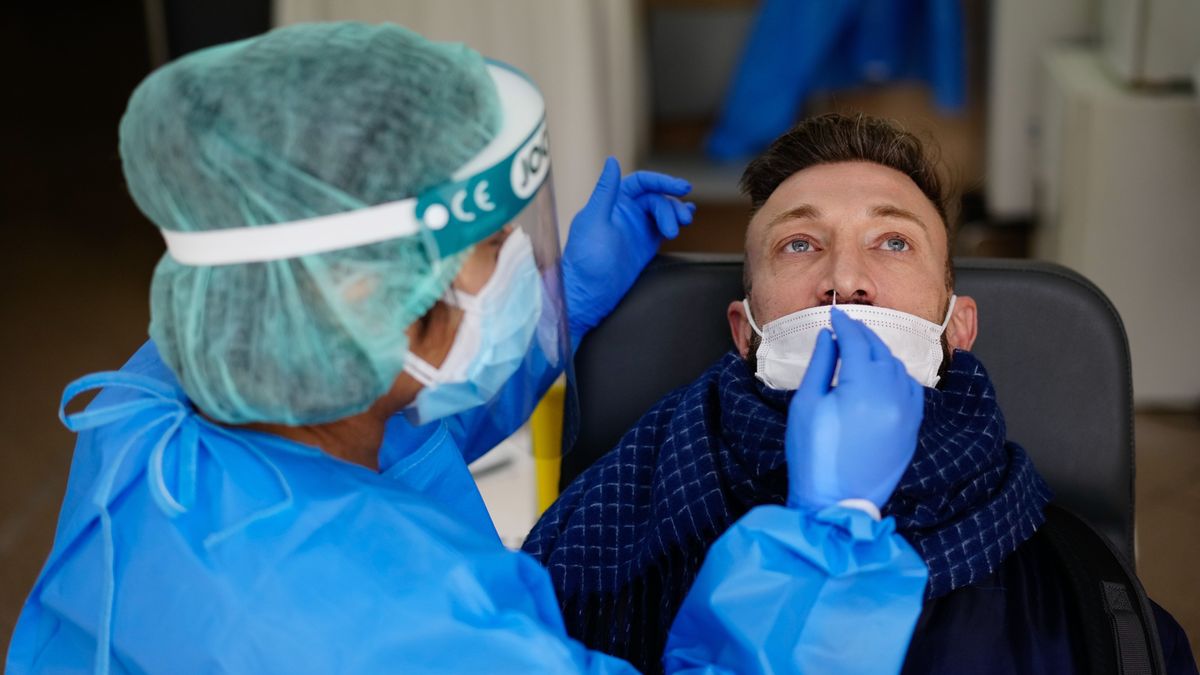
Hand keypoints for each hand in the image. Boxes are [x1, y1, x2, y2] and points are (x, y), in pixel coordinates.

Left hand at [562, 157, 694, 342]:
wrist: (589, 294)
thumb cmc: (586, 259)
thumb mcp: (594, 220)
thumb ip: (605, 191)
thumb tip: (612, 160)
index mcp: (612, 202)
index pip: (641, 183)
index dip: (662, 181)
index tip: (681, 188)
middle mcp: (625, 212)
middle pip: (656, 198)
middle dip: (670, 207)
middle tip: (680, 223)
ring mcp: (636, 229)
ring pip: (662, 212)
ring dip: (676, 214)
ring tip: (682, 226)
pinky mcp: (644, 245)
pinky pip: (663, 227)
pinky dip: (675, 221)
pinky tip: (686, 220)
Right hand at [785, 306, 924, 511]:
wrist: (837, 502)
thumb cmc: (813, 457)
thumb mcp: (806, 405)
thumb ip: (819, 365)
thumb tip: (828, 338)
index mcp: (863, 387)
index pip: (856, 342)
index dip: (844, 325)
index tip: (834, 315)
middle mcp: (892, 395)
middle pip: (879, 351)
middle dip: (862, 335)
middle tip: (845, 327)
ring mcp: (907, 412)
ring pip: (897, 368)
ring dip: (880, 353)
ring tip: (861, 348)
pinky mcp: (912, 428)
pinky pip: (911, 390)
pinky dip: (897, 375)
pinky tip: (883, 375)